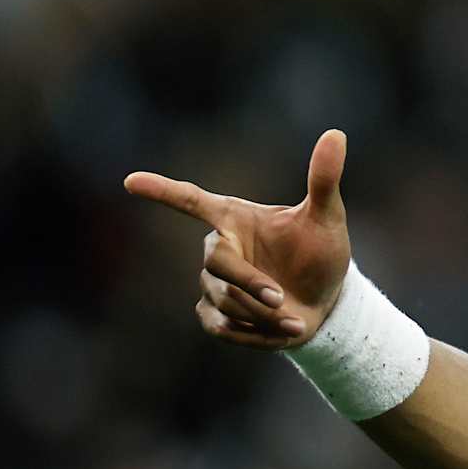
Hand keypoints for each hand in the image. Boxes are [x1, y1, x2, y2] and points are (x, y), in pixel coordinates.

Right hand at [124, 129, 352, 350]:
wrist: (327, 303)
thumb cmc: (321, 253)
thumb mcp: (327, 217)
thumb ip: (323, 179)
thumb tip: (336, 134)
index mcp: (236, 218)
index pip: (193, 201)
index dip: (163, 191)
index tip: (131, 181)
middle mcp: (219, 248)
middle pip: (216, 263)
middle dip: (248, 283)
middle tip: (281, 298)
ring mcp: (213, 284)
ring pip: (223, 299)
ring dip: (262, 313)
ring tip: (293, 316)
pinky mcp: (215, 316)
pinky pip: (221, 327)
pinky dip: (256, 334)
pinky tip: (285, 330)